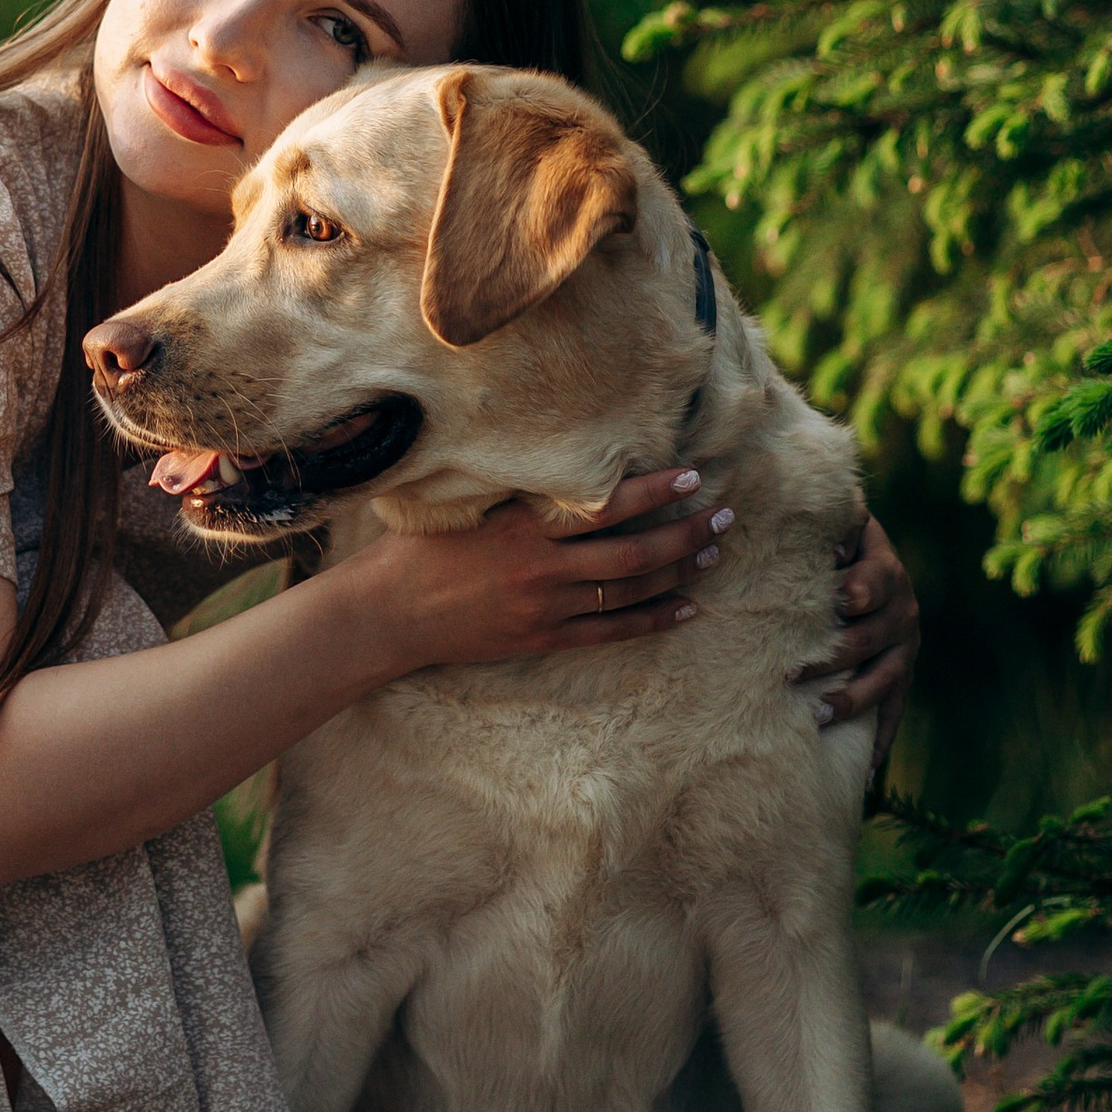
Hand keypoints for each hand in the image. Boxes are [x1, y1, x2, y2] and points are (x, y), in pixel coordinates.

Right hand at [345, 468, 732, 679]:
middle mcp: (542, 568)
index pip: (607, 505)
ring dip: (678, 570)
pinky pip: (612, 632)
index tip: (692, 473)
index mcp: (524, 526)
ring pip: (631, 592)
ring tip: (711, 551)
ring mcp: (545, 608)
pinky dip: (654, 619)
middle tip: (723, 515)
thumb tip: (580, 474)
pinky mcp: (542, 639)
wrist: (389, 613)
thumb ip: (525, 497)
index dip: (656, 490)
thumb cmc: (421, 549)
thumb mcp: (471, 507)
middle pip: (635, 554)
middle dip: (686, 532)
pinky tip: (686, 607)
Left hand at [798, 514, 917, 782]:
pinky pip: (893, 713)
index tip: (845, 597)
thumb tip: (813, 524)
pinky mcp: (901, 681)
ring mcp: (905, 651)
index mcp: (887, 571)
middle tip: (794, 671)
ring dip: (851, 700)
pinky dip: (880, 740)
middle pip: (873, 636)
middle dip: (835, 654)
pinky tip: (864, 770)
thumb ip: (832, 522)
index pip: (880, 578)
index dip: (864, 586)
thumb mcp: (839, 526)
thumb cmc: (833, 543)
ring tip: (817, 716)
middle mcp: (902, 612)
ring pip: (883, 680)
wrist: (864, 564)